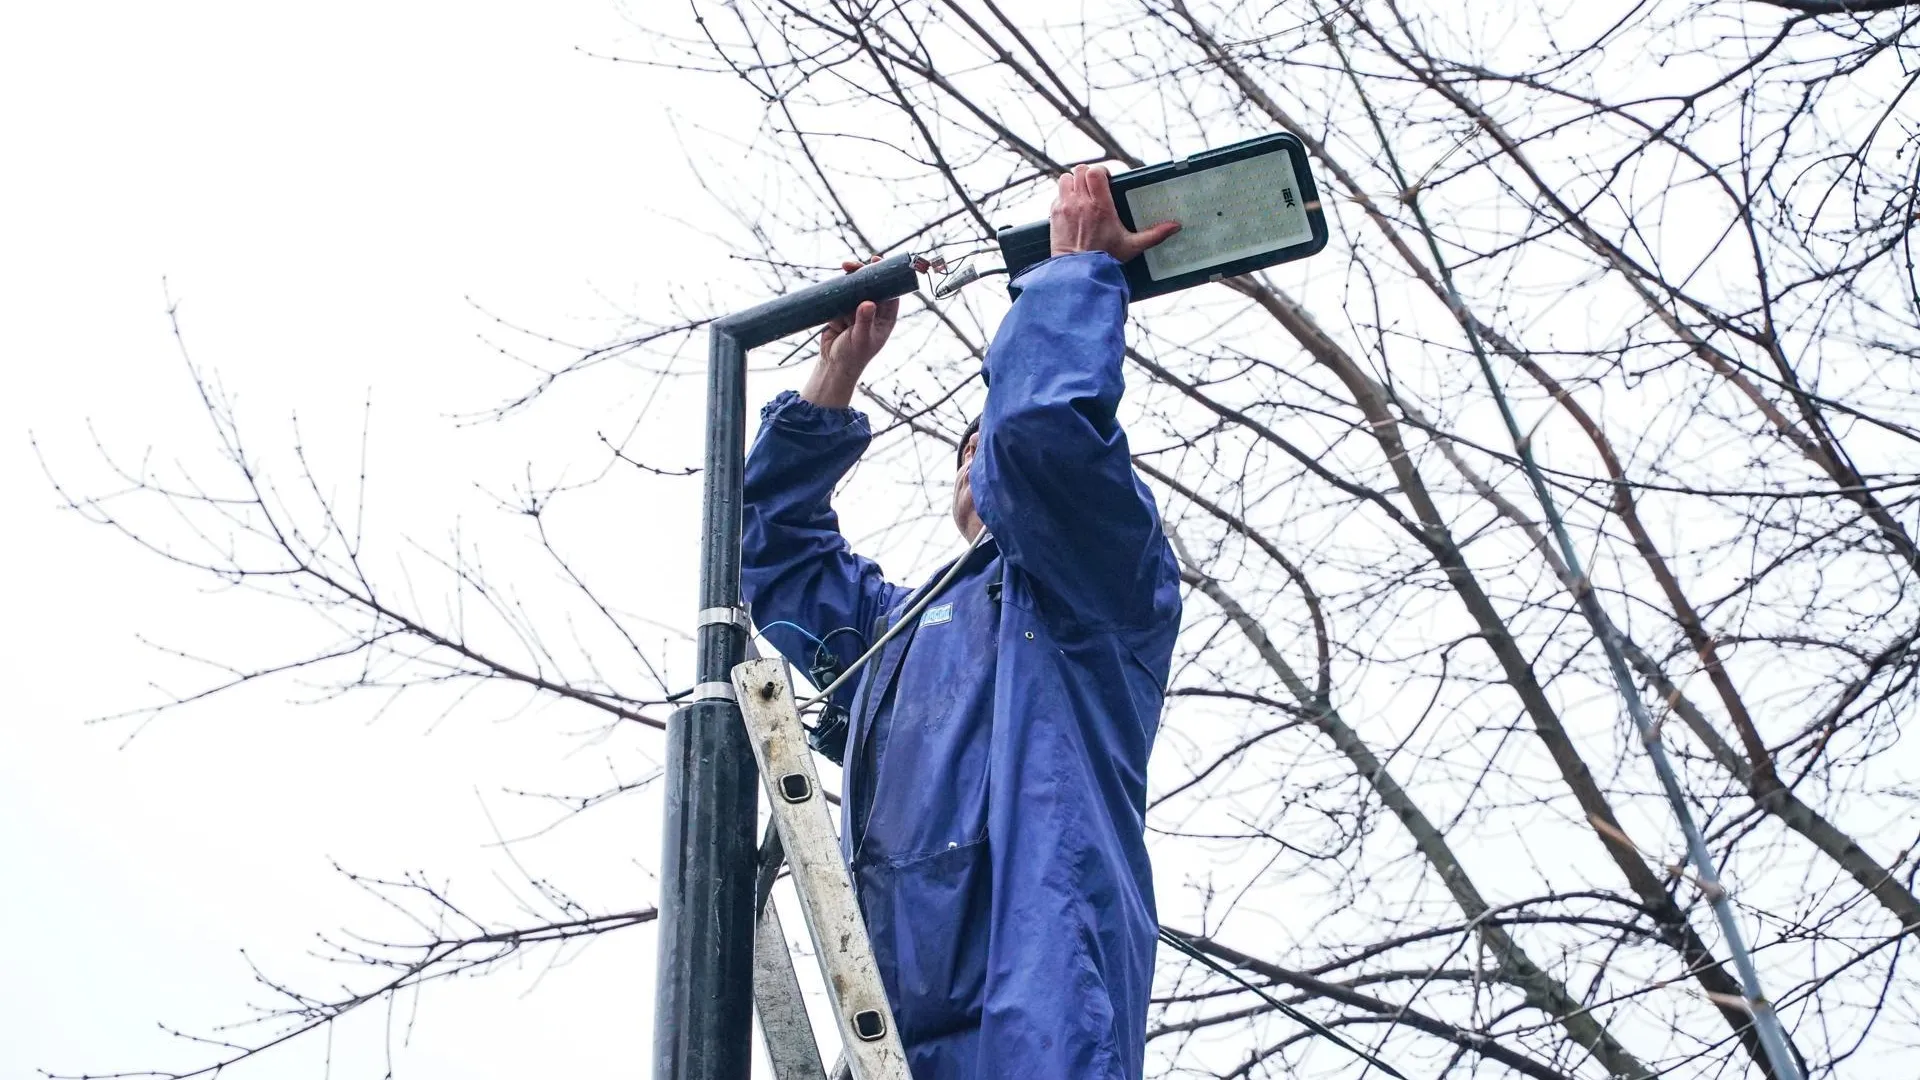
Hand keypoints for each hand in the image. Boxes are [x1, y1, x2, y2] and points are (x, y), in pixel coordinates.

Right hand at [819, 256, 898, 371]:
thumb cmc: (853, 356)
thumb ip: (864, 321)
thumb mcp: (860, 339)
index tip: (876, 262)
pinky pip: (838, 298)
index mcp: (886, 317)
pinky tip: (833, 306)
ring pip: (853, 290)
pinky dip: (834, 298)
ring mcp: (856, 311)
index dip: (885, 275)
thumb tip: (869, 303)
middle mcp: (873, 311)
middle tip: (850, 266)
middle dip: (860, 274)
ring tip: (839, 286)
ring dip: (846, 284)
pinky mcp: (841, 312)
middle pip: (870, 286)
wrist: (833, 365)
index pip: (889, 292)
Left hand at [1049, 164, 1179, 261]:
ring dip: (1073, 182)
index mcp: (1100, 205)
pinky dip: (1064, 197)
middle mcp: (1081, 202)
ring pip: (1065, 178)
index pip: (1096, 172)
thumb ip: (1154, 235)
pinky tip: (1072, 208)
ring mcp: (1065, 207)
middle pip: (1080, 170)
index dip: (1101, 171)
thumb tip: (1174, 227)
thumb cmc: (1104, 260)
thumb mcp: (1132, 246)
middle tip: (1095, 186)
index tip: (1107, 180)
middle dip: (1088, 175)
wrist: (1078, 273)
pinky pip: (1057, 195)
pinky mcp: (1054, 215)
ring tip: (1081, 193)